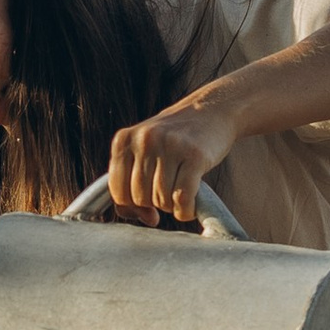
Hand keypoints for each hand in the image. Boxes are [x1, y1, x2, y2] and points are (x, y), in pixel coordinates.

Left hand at [107, 92, 235, 225]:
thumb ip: (132, 184)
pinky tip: (189, 206)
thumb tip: (148, 219)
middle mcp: (144, 140)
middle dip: (155, 204)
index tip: (148, 204)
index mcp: (123, 140)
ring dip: (172, 206)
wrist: (211, 111)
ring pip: (162, 200)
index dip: (132, 206)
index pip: (117, 192)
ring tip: (180, 192)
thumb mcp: (145, 152)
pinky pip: (183, 199)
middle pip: (140, 198)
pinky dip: (186, 210)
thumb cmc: (174, 140)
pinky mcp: (195, 155)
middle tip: (168, 192)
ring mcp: (170, 145)